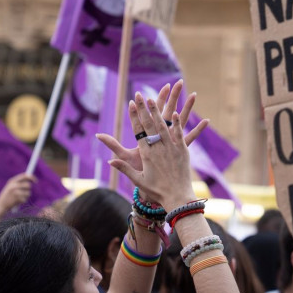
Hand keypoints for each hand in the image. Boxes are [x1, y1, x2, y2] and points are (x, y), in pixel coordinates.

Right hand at [0, 173, 36, 211]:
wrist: (0, 205)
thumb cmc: (7, 196)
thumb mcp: (10, 187)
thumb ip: (19, 182)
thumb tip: (30, 179)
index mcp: (12, 181)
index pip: (24, 176)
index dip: (32, 177)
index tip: (36, 181)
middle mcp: (14, 185)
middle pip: (28, 185)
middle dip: (28, 189)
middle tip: (24, 192)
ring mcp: (15, 192)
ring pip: (28, 193)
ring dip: (26, 196)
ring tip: (19, 198)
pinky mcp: (17, 199)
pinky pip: (26, 199)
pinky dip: (23, 201)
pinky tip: (17, 202)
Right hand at [103, 91, 204, 210]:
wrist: (177, 197)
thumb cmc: (156, 190)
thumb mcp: (137, 179)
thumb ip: (123, 168)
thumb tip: (109, 161)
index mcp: (146, 154)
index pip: (139, 130)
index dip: (135, 116)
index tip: (131, 104)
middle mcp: (158, 148)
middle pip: (150, 124)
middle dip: (144, 108)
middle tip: (140, 95)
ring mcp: (171, 148)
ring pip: (164, 126)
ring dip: (159, 111)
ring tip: (155, 98)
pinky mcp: (183, 151)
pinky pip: (181, 134)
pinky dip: (178, 123)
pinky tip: (177, 112)